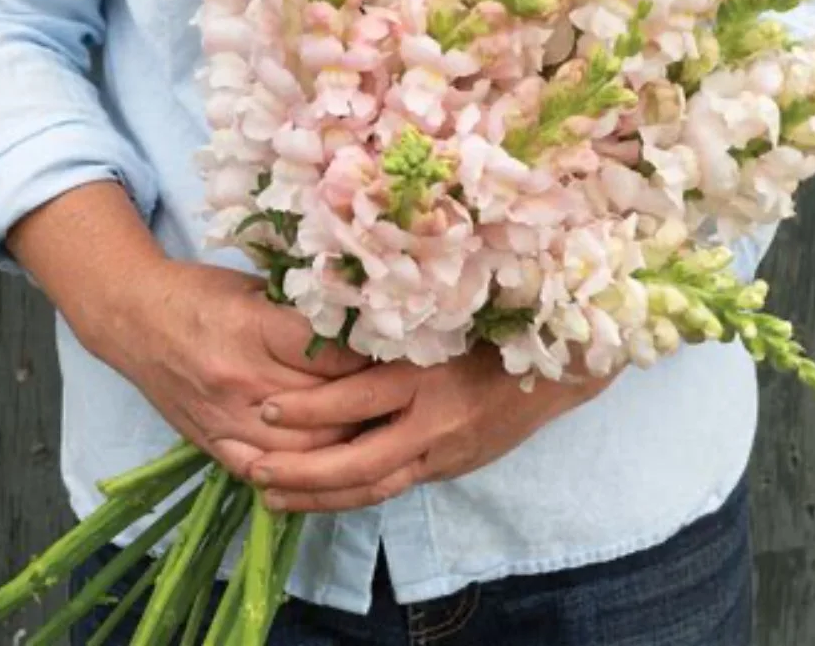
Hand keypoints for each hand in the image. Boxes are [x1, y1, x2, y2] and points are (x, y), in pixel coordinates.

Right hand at [83, 261, 369, 476]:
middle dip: (367, 406)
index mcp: (252, 329)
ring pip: (303, 452)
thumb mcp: (255, 286)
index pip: (330, 357)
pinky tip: (328, 465)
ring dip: (343, 446)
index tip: (394, 356)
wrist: (132, 319)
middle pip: (324, 407)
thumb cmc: (198, 292)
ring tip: (374, 433)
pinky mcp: (212, 442)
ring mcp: (224, 417)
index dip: (369, 359)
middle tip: (399, 399)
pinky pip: (265, 471)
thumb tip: (361, 325)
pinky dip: (300, 473)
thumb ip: (302, 312)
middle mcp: (240, 379)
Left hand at [247, 345, 616, 511]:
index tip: (268, 406)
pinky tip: (320, 496)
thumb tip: (331, 321)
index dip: (311, 408)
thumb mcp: (444, 315)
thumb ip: (396, 327)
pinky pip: (394, 485)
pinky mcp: (451, 466)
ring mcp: (445, 451)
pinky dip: (353, 494)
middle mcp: (434, 421)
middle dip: (303, 471)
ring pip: (374, 486)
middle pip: (358, 461)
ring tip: (273, 498)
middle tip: (253, 469)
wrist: (561, 363)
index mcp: (428, 374)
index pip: (356, 398)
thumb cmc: (495, 322)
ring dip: (321, 496)